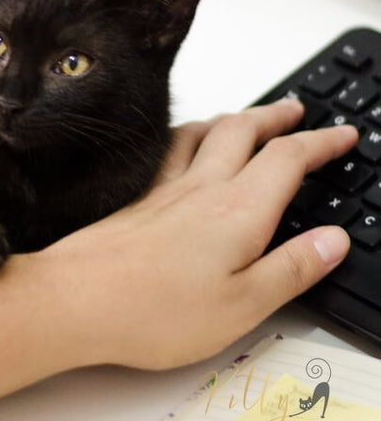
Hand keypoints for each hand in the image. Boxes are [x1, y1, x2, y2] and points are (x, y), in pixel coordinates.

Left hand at [38, 99, 357, 369]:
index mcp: (237, 212)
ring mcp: (164, 188)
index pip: (289, 159)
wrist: (77, 300)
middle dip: (276, 115)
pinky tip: (182, 143)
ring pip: (204, 132)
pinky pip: (168, 148)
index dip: (322, 142)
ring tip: (247, 118)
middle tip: (296, 109)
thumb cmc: (153, 311)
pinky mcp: (137, 197)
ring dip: (233, 118)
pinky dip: (187, 134)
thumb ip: (291, 269)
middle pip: (244, 130)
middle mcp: (201, 188)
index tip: (343, 135)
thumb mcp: (242, 306)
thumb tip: (332, 241)